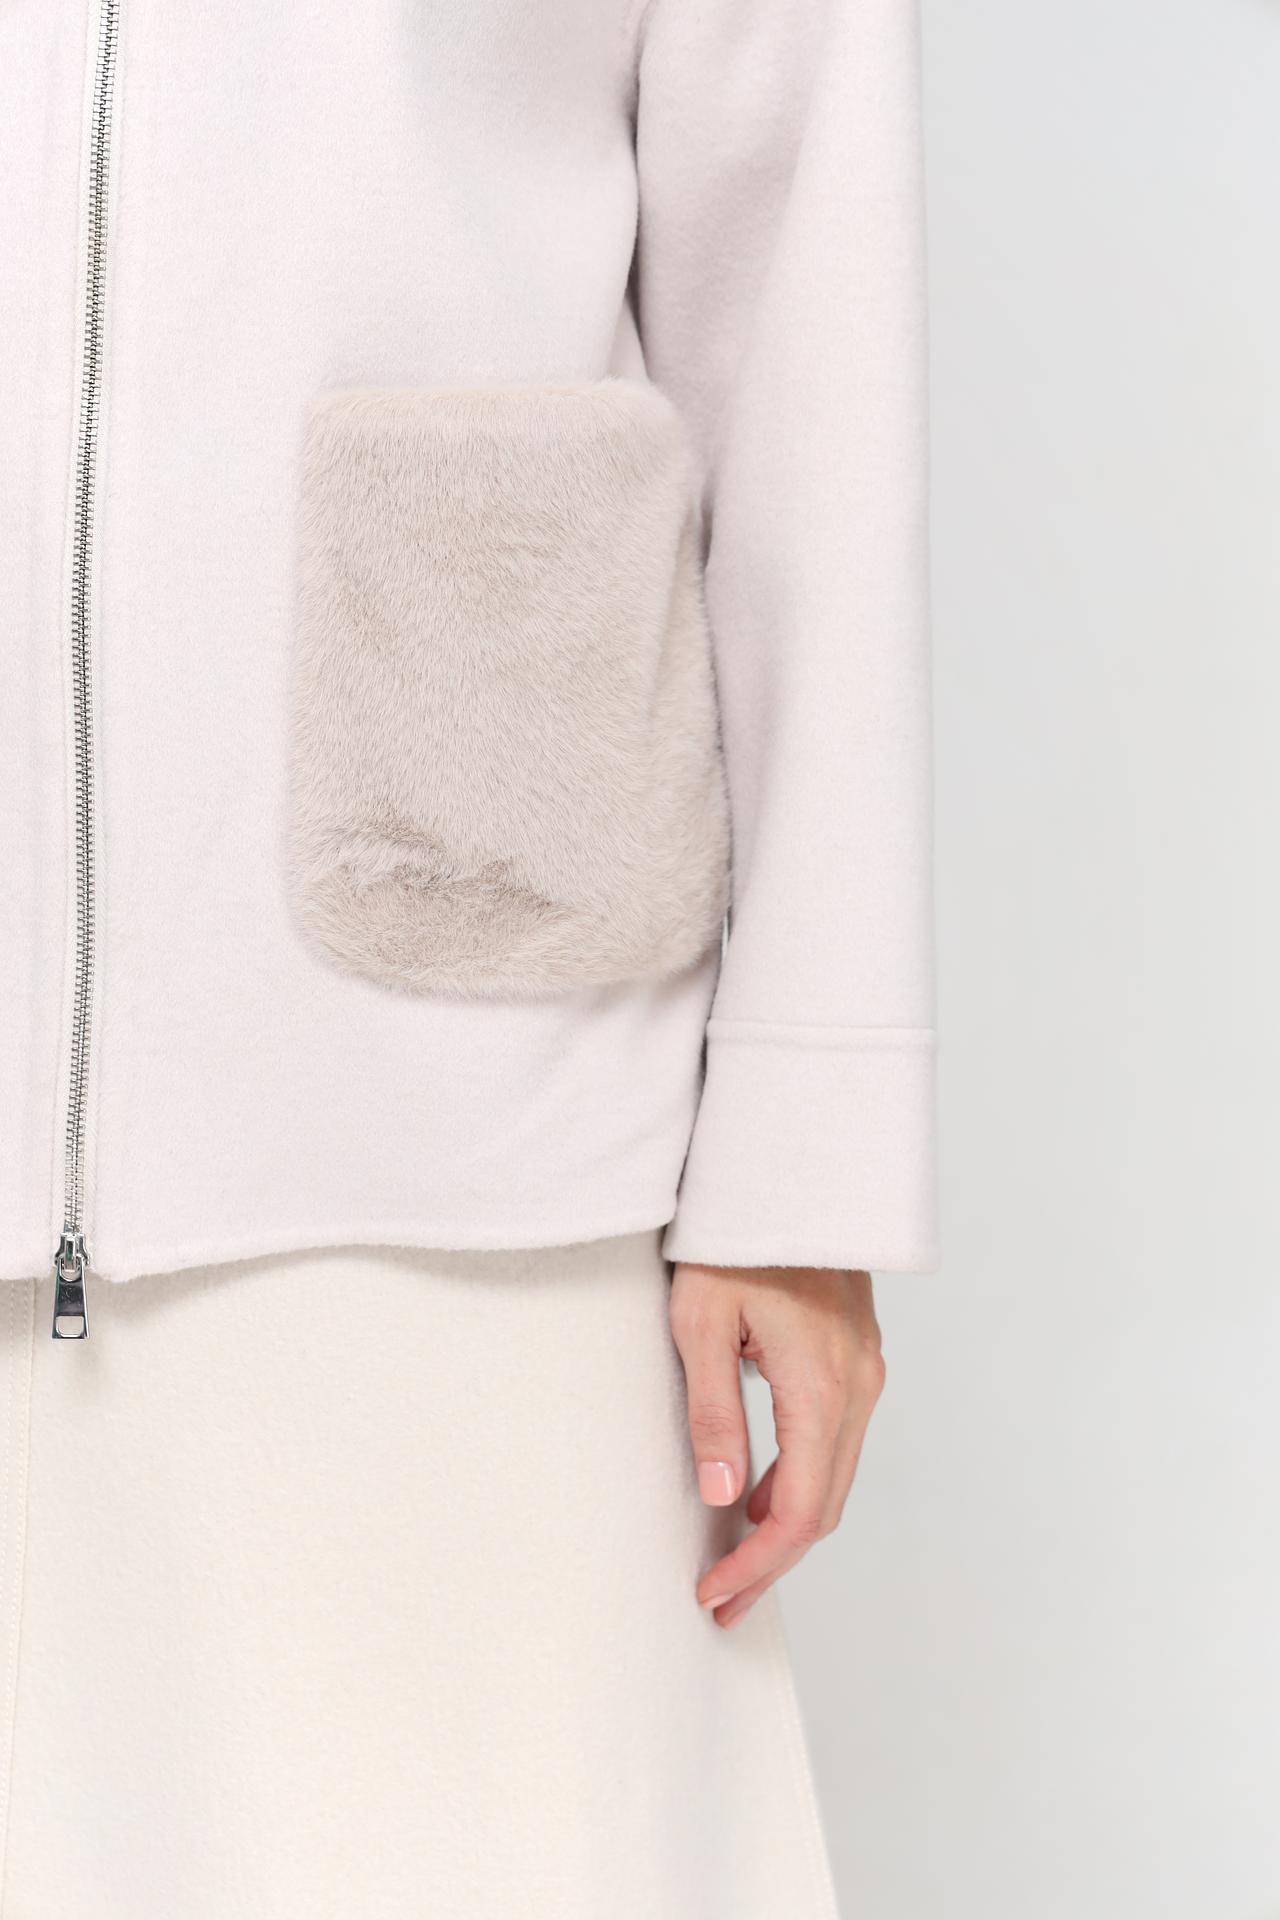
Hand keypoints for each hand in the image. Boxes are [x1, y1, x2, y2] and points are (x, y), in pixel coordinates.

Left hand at [669, 1262, 884, 1627]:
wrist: (785, 1168)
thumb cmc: (734, 1237)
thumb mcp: (701, 1324)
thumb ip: (715, 1414)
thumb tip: (723, 1498)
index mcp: (822, 1387)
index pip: (800, 1512)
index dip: (759, 1566)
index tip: (716, 1594)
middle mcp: (859, 1384)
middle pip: (826, 1505)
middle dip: (774, 1562)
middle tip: (724, 1600)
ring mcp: (865, 1367)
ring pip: (836, 1473)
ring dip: (789, 1523)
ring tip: (734, 1558)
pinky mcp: (857, 1352)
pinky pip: (837, 1438)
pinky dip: (803, 1477)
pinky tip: (760, 1490)